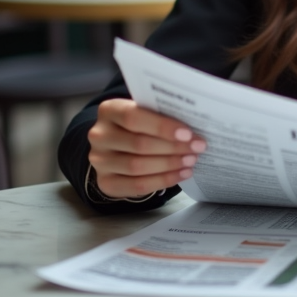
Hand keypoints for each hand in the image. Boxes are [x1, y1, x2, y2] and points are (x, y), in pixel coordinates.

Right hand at [88, 98, 205, 198]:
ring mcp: (100, 161)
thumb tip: (192, 126)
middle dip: (173, 147)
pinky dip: (162, 180)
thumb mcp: (145, 112)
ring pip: (137, 166)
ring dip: (169, 165)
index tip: (188, 133)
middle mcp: (100, 135)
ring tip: (191, 161)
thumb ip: (161, 114)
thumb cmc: (139, 124)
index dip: (162, 127)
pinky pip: (137, 185)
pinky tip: (181, 174)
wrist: (116, 145)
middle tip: (197, 148)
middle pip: (138, 144)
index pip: (134, 117)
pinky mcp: (106, 182)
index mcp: (109, 110)